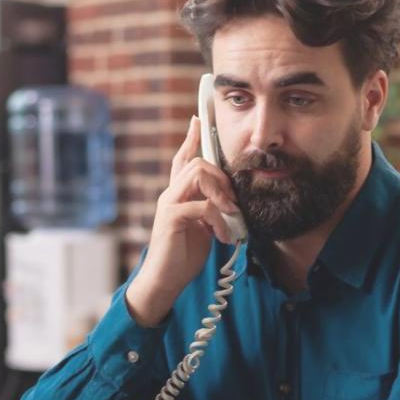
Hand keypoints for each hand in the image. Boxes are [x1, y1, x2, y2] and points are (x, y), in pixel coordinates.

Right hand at [125, 116, 241, 326]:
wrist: (166, 281)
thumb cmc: (184, 255)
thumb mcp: (204, 227)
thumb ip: (212, 210)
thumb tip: (233, 202)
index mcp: (178, 194)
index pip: (183, 159)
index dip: (191, 138)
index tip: (198, 118)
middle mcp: (170, 194)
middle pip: (197, 164)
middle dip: (222, 177)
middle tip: (234, 203)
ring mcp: (168, 204)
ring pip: (197, 176)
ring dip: (221, 194)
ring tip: (231, 215)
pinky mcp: (171, 218)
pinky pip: (201, 205)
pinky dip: (217, 219)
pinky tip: (222, 235)